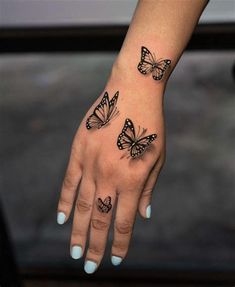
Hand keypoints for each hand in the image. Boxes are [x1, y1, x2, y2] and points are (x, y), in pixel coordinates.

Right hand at [57, 64, 165, 273]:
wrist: (132, 93)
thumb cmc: (150, 126)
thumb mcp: (158, 158)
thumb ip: (148, 188)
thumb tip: (143, 217)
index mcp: (132, 179)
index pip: (123, 221)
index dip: (119, 243)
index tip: (115, 260)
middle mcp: (109, 175)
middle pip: (100, 218)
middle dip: (95, 246)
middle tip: (89, 267)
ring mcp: (91, 163)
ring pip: (82, 205)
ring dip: (78, 231)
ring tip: (75, 252)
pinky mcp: (79, 151)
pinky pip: (69, 182)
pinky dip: (66, 203)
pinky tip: (64, 220)